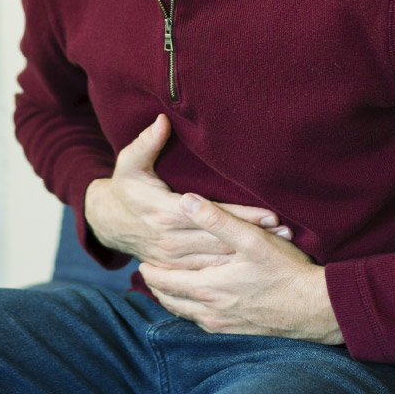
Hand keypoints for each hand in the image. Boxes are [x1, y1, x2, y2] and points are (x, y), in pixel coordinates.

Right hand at [84, 115, 289, 265]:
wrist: (108, 221)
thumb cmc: (125, 188)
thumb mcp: (129, 164)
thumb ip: (147, 143)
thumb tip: (162, 120)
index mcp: (163, 213)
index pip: (211, 215)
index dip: (241, 216)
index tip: (270, 214)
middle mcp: (170, 240)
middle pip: (220, 240)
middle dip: (254, 237)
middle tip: (286, 233)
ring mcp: (172, 259)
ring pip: (217, 260)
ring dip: (249, 255)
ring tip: (281, 248)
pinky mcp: (174, 270)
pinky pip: (207, 272)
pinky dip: (232, 270)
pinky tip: (254, 264)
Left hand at [138, 192, 343, 344]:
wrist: (317, 310)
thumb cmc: (287, 272)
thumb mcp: (253, 240)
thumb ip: (217, 220)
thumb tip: (186, 201)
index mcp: (208, 288)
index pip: (164, 281)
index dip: (150, 270)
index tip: (141, 259)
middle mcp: (209, 311)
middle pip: (169, 301)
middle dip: (156, 286)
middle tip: (148, 271)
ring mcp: (223, 325)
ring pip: (184, 313)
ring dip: (172, 299)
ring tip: (167, 285)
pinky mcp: (236, 332)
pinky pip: (202, 322)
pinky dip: (190, 310)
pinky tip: (197, 301)